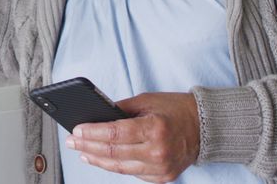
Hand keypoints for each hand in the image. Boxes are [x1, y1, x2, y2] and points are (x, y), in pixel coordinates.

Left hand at [65, 92, 200, 182]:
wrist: (204, 128)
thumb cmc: (175, 110)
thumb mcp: (147, 101)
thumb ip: (120, 109)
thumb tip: (94, 116)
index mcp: (154, 128)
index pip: (115, 133)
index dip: (92, 133)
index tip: (76, 130)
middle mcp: (157, 151)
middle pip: (113, 152)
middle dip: (87, 146)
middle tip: (72, 140)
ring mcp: (160, 168)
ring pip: (119, 167)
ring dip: (97, 159)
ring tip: (81, 151)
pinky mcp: (161, 177)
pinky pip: (131, 173)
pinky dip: (114, 166)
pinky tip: (101, 159)